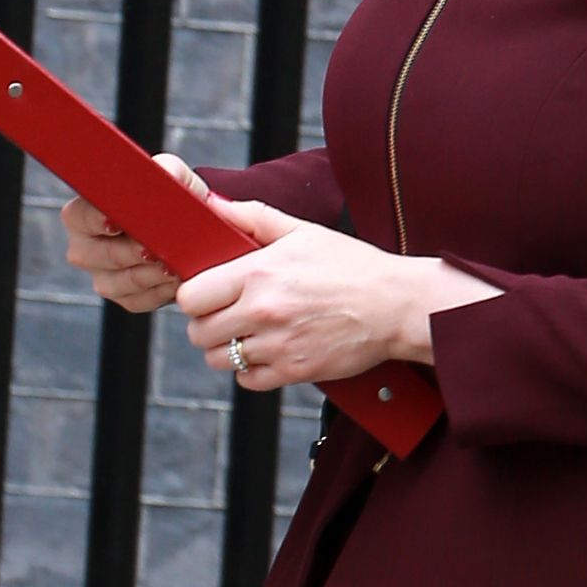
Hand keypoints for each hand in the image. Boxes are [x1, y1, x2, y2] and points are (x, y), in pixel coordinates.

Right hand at [60, 152, 213, 313]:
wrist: (193, 228)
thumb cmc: (172, 197)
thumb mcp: (173, 177)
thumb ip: (166, 170)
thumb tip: (165, 176)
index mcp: (84, 214)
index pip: (79, 217)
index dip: (96, 220)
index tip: (117, 222)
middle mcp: (85, 248)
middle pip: (97, 256)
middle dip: (128, 253)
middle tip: (153, 250)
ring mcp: (102, 277)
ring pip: (117, 283)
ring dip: (147, 276)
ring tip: (173, 267)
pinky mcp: (125, 298)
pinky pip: (137, 301)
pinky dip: (159, 292)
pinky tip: (176, 281)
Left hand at [174, 200, 418, 390]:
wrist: (396, 305)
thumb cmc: (353, 266)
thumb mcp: (303, 232)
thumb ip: (253, 218)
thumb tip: (214, 206)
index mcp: (259, 273)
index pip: (191, 297)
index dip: (196, 296)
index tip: (209, 294)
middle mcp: (263, 311)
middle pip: (198, 332)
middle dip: (207, 323)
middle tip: (228, 314)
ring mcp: (278, 345)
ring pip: (219, 359)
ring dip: (226, 348)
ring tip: (247, 333)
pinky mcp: (294, 371)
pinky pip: (247, 380)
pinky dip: (250, 370)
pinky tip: (267, 350)